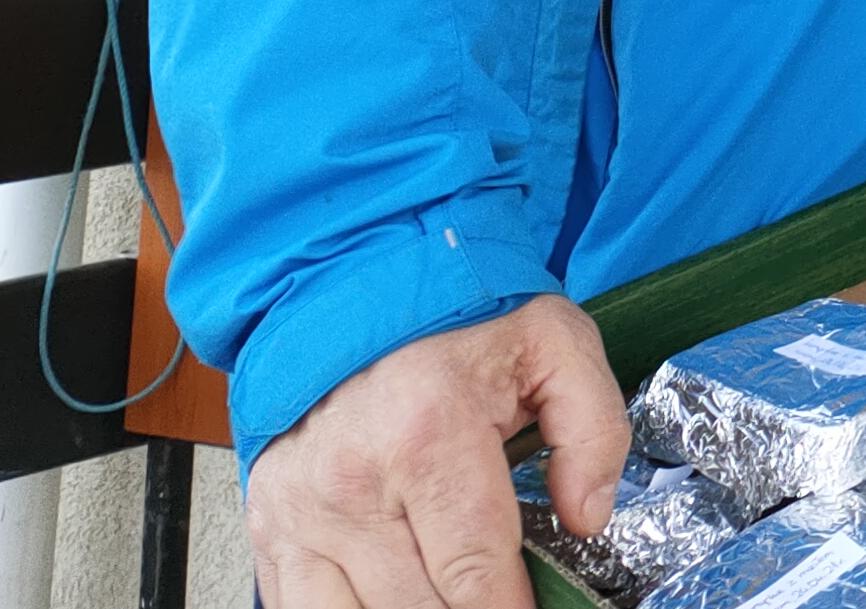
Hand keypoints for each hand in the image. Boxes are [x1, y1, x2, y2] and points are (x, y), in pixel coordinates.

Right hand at [249, 297, 626, 608]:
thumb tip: (589, 515)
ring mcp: (302, 514)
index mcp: (428, 435)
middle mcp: (353, 485)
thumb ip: (594, 430)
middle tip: (506, 599)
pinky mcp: (271, 531)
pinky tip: (399, 598)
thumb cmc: (452, 319)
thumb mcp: (555, 342)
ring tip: (454, 595)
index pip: (474, 575)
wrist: (348, 288)